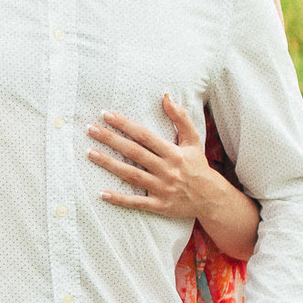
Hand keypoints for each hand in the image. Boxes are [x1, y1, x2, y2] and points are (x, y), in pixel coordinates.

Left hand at [88, 96, 221, 220]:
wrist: (211, 198)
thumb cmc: (198, 166)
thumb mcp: (194, 140)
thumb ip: (181, 118)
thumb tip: (166, 97)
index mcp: (174, 152)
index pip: (144, 135)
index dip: (124, 124)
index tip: (106, 115)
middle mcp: (167, 169)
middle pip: (134, 152)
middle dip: (111, 140)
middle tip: (91, 129)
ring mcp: (162, 188)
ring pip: (131, 174)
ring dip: (109, 164)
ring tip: (90, 153)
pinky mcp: (159, 205)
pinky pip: (136, 202)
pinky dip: (119, 198)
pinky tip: (102, 193)